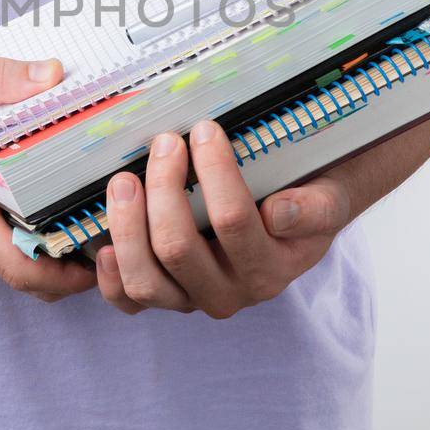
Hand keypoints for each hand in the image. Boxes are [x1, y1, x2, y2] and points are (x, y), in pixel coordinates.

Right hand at [0, 57, 96, 302]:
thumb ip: (2, 80)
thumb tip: (55, 74)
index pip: (20, 270)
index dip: (66, 277)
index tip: (100, 259)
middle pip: (21, 277)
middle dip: (67, 269)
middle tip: (104, 236)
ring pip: (4, 265)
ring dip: (43, 257)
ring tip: (80, 222)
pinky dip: (20, 242)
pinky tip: (39, 207)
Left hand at [96, 104, 429, 316]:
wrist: (297, 221)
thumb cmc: (307, 200)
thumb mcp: (327, 200)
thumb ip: (315, 208)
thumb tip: (279, 213)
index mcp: (270, 269)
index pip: (235, 222)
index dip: (215, 172)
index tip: (203, 128)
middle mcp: (229, 293)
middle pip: (180, 250)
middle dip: (163, 189)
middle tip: (161, 143)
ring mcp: (191, 299)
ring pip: (146, 282)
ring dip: (127, 227)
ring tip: (123, 180)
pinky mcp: (163, 297)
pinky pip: (127, 301)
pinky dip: (109, 276)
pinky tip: (101, 242)